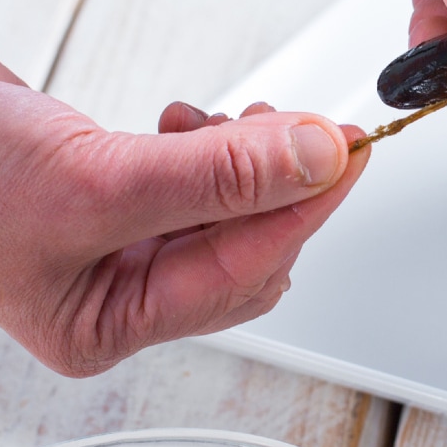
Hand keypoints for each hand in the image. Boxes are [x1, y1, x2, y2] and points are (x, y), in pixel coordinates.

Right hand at [0, 58, 366, 376]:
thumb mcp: (95, 178)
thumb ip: (215, 175)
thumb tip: (316, 159)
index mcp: (106, 324)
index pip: (243, 272)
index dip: (306, 209)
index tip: (351, 152)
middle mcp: (117, 295)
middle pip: (247, 250)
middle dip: (279, 188)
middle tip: (302, 129)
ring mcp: (118, 244)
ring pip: (230, 215)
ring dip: (249, 164)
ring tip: (230, 121)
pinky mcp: (119, 194)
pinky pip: (199, 184)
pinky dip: (212, 149)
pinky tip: (189, 121)